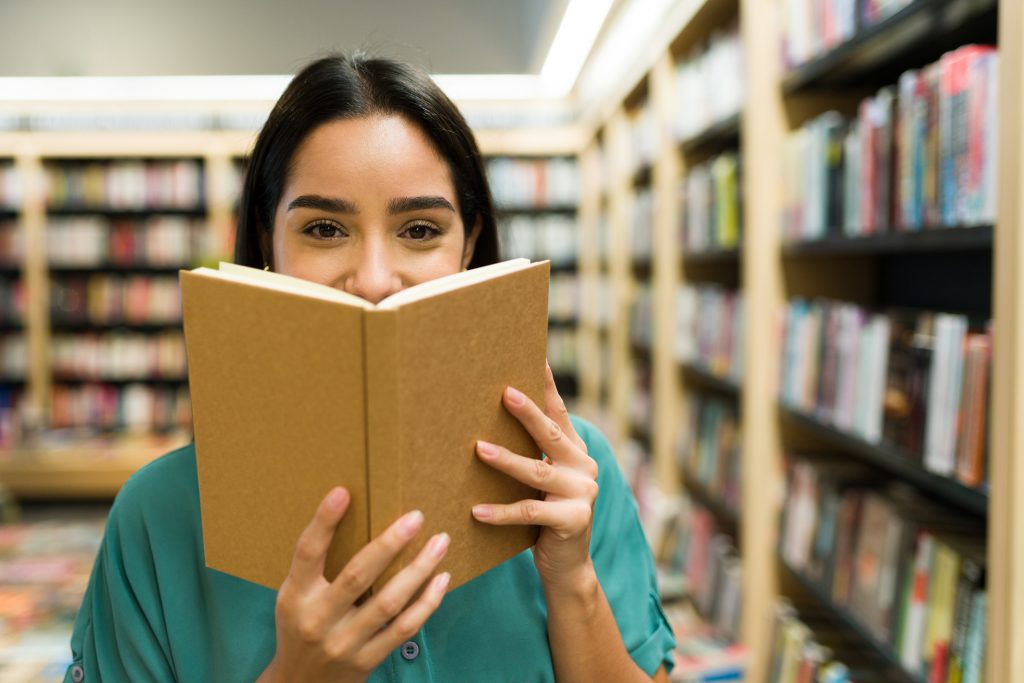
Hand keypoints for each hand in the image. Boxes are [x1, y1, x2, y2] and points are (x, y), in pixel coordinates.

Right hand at [258, 488, 450, 682]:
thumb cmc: (301, 627)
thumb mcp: (295, 596)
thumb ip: (317, 565)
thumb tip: (353, 510)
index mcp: (295, 596)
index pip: (307, 552)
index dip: (323, 521)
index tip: (343, 491)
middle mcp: (317, 620)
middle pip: (357, 575)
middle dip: (389, 543)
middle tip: (416, 517)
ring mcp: (343, 643)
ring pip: (389, 602)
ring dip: (419, 569)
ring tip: (440, 542)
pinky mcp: (366, 661)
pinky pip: (404, 628)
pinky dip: (427, 602)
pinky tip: (441, 579)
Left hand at [472, 362, 598, 589]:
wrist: (568, 566)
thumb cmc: (544, 517)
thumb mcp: (541, 483)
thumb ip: (532, 456)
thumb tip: (484, 426)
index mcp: (575, 452)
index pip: (559, 413)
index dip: (548, 387)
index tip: (536, 357)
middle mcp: (583, 467)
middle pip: (551, 436)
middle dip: (528, 413)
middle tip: (506, 393)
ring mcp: (582, 494)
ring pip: (537, 472)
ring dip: (506, 460)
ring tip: (478, 448)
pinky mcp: (573, 521)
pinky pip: (529, 512)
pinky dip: (501, 512)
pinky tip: (476, 510)